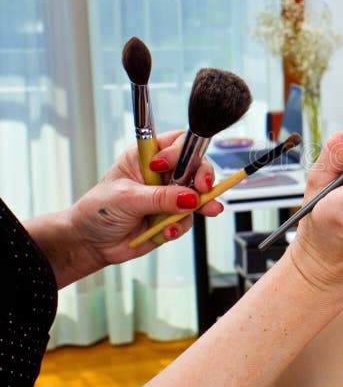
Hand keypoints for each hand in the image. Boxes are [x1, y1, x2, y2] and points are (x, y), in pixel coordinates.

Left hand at [67, 130, 223, 267]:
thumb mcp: (126, 198)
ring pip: (197, 194)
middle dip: (202, 176)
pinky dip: (182, 225)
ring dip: (201, 204)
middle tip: (204, 188)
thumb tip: (190, 198)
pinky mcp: (172, 217)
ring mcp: (169, 196)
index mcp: (146, 157)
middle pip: (195, 166)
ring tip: (207, 210)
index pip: (176, 143)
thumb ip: (160, 197)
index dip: (184, 152)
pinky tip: (168, 231)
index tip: (182, 169)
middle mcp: (161, 174)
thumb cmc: (98, 211)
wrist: (90, 243)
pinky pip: (188, 218)